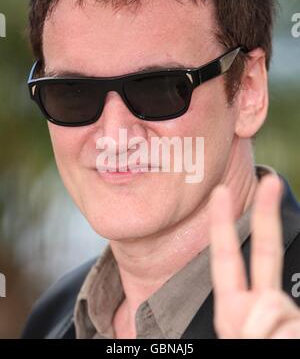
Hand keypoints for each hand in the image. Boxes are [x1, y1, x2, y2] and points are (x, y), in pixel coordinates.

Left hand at [209, 174, 299, 338]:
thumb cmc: (252, 353)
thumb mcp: (237, 337)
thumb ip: (247, 320)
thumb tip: (273, 308)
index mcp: (233, 309)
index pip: (226, 257)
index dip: (222, 224)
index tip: (221, 193)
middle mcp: (261, 306)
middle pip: (264, 251)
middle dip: (267, 214)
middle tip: (270, 181)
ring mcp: (285, 312)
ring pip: (277, 306)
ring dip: (271, 333)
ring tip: (271, 341)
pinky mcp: (299, 317)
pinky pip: (291, 319)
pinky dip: (286, 333)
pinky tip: (286, 335)